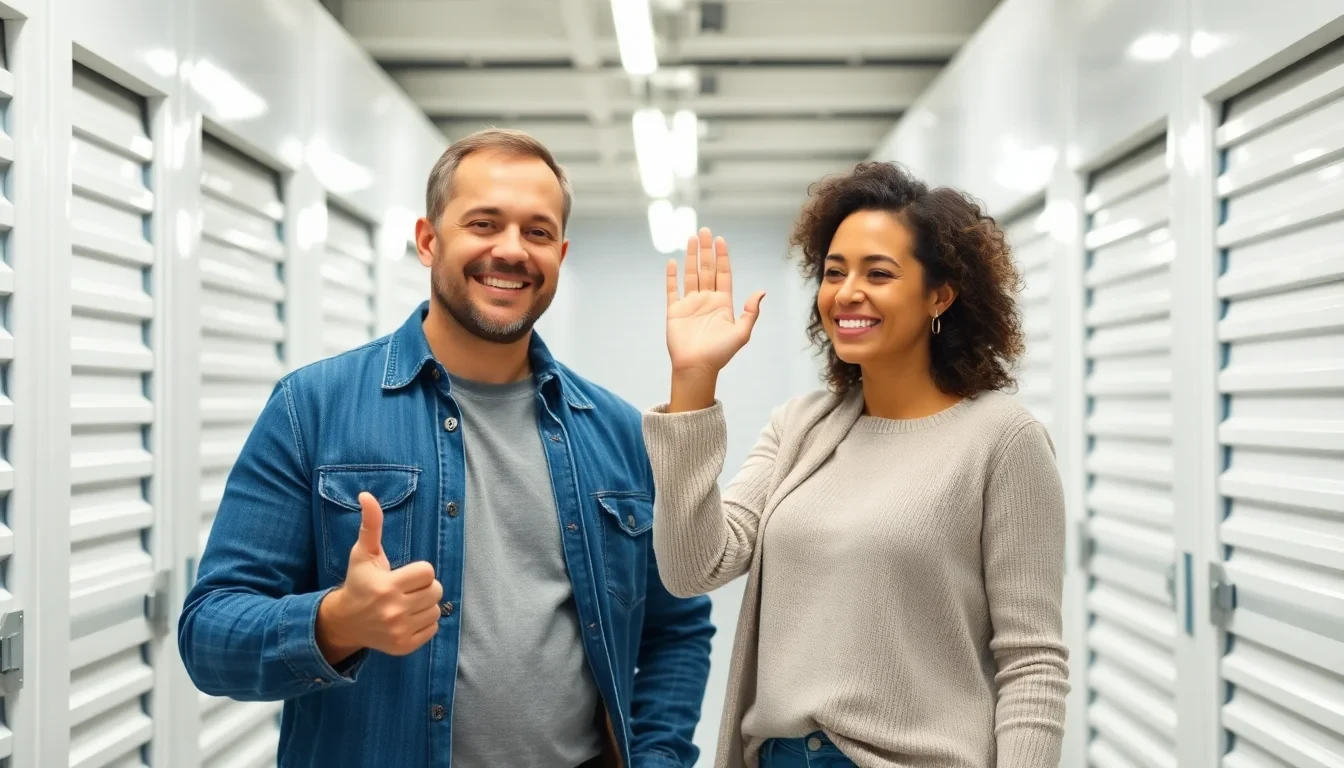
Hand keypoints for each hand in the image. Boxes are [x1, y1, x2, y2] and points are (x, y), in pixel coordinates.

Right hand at [316, 492, 442, 662]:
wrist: (344, 622)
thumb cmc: (358, 582)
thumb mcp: (363, 553)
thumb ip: (371, 525)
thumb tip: (367, 495)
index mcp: (386, 586)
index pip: (428, 572)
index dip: (418, 571)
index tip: (402, 574)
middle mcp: (393, 611)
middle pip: (436, 591)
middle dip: (424, 587)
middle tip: (405, 589)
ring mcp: (398, 631)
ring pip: (437, 610)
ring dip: (425, 605)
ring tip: (405, 603)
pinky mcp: (403, 646)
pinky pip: (433, 628)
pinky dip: (424, 622)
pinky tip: (406, 618)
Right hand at [665, 227, 764, 373]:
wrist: (697, 367)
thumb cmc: (720, 354)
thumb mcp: (741, 333)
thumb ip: (750, 312)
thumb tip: (761, 292)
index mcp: (723, 303)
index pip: (723, 274)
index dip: (722, 257)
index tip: (720, 240)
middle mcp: (707, 300)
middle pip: (707, 269)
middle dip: (706, 250)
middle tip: (704, 230)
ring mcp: (690, 304)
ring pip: (691, 274)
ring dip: (691, 257)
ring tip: (691, 238)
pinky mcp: (675, 311)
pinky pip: (672, 290)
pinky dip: (671, 276)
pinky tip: (672, 262)